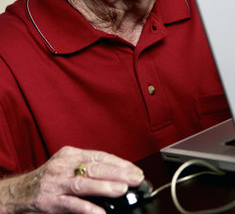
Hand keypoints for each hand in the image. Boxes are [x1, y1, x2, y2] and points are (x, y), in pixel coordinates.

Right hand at [1, 146, 143, 213]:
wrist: (20, 191)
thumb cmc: (49, 177)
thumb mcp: (67, 164)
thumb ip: (87, 166)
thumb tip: (115, 173)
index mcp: (70, 154)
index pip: (99, 156)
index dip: (118, 162)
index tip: (134, 169)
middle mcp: (63, 165)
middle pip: (94, 167)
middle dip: (117, 172)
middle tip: (135, 178)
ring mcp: (56, 183)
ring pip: (83, 183)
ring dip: (104, 186)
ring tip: (122, 189)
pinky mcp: (49, 201)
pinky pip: (70, 204)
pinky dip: (86, 208)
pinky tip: (100, 212)